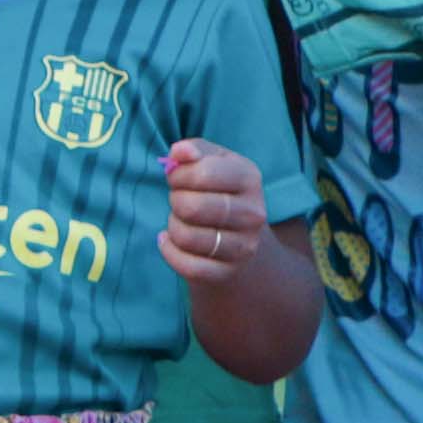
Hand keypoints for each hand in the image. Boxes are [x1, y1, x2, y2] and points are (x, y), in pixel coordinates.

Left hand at [156, 137, 269, 284]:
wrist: (240, 240)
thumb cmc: (218, 192)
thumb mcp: (212, 162)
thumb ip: (194, 150)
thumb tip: (179, 152)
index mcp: (249, 178)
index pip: (204, 173)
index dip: (179, 175)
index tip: (176, 178)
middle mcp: (253, 213)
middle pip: (192, 207)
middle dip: (175, 202)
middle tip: (179, 201)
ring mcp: (243, 246)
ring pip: (187, 237)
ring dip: (173, 227)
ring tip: (180, 221)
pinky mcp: (227, 272)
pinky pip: (188, 266)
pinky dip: (170, 252)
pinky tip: (169, 242)